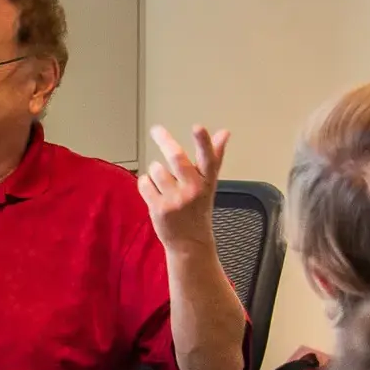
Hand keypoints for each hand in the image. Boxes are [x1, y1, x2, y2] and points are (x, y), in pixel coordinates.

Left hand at [139, 123, 229, 252]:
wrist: (189, 243)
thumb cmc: (198, 208)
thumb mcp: (209, 184)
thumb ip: (214, 157)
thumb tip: (224, 132)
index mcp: (207, 181)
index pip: (208, 158)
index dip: (203, 142)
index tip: (198, 127)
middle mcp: (193, 189)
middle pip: (177, 158)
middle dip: (165, 140)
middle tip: (156, 130)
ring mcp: (175, 199)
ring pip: (156, 169)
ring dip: (155, 170)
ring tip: (162, 182)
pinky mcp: (159, 208)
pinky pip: (144, 183)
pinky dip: (145, 183)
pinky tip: (154, 191)